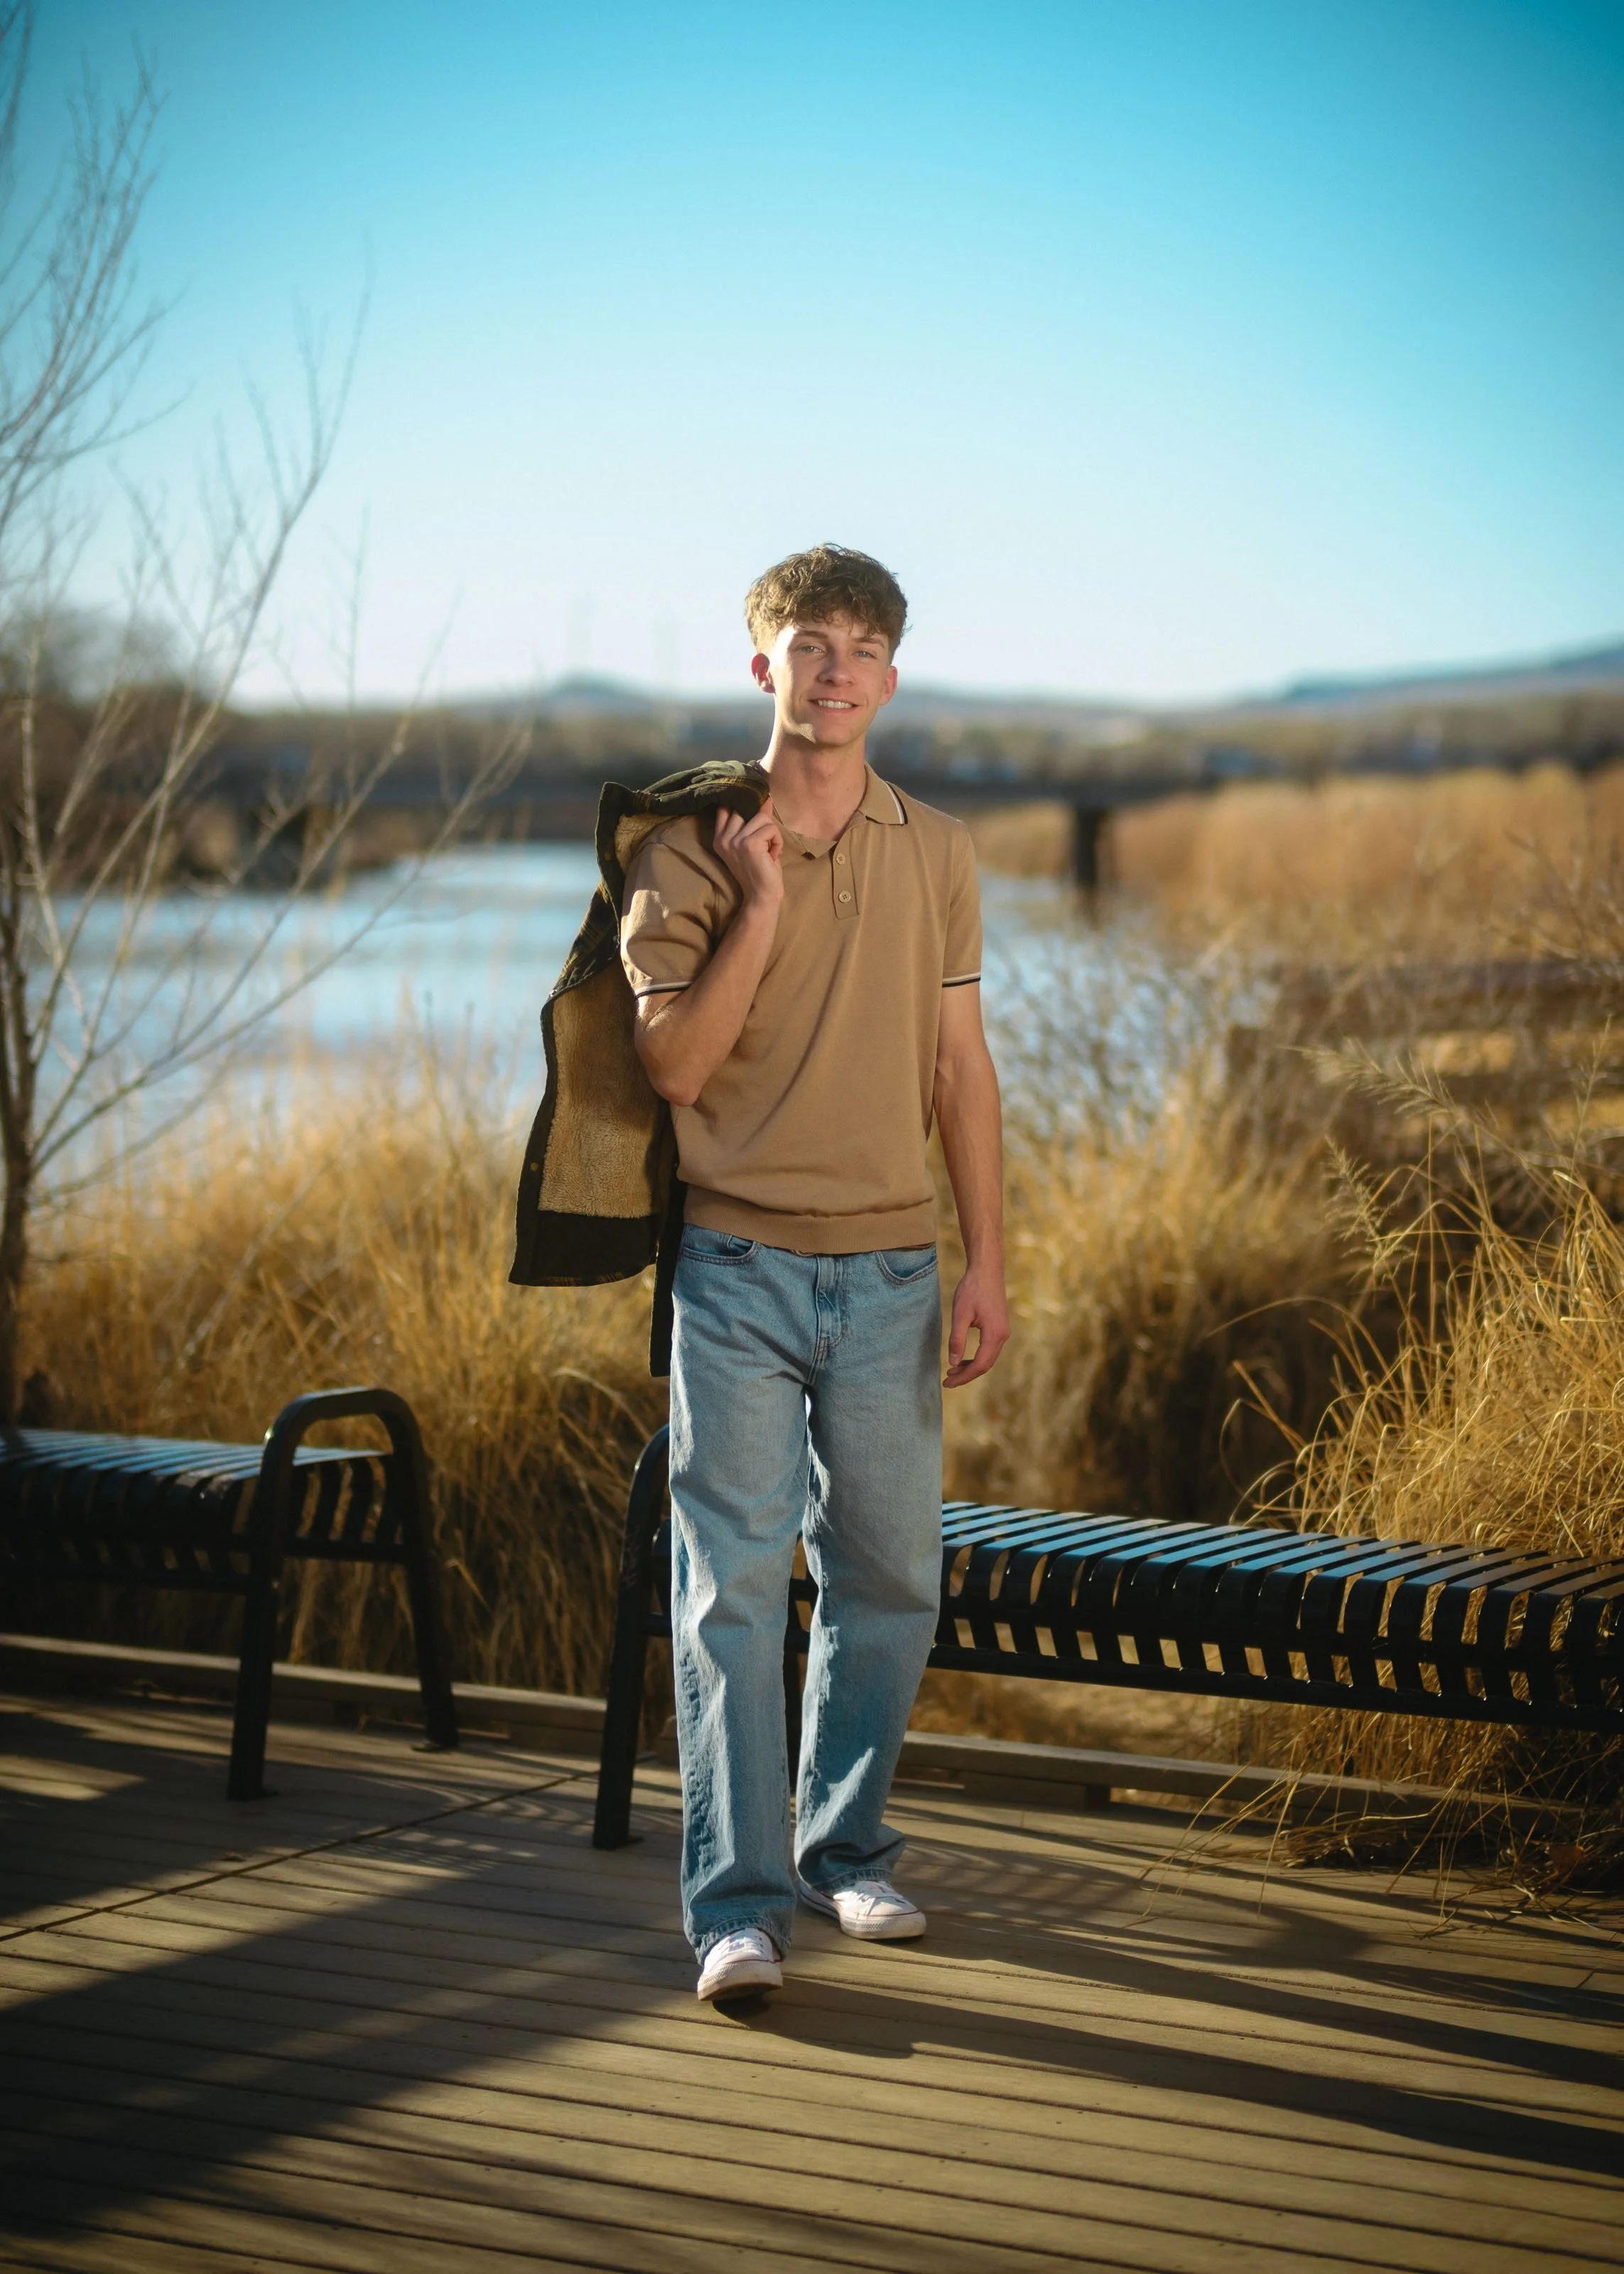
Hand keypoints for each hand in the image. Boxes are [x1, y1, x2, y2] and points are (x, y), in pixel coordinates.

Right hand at [713, 801, 783, 908]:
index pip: (725, 807)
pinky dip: (778, 841)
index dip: (741, 801)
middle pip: (746, 808)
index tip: (754, 803)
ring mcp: (735, 841)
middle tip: (766, 843)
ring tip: (770, 851)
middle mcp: (724, 838)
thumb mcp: (752, 843)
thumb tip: (766, 799)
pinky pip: (771, 828)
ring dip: (772, 834)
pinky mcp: (750, 843)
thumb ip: (754, 823)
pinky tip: (773, 855)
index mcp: (719, 839)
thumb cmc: (760, 871)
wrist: (761, 896)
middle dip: (763, 822)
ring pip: (762, 817)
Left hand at [944, 1258, 1009, 1388]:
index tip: (947, 1383)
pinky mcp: (1000, 1327)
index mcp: (994, 1334)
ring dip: (971, 1367)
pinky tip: (963, 1359)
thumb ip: (957, 1340)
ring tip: (952, 1372)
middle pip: (986, 1365)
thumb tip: (953, 1363)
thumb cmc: (972, 1289)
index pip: (980, 1365)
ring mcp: (1003, 1331)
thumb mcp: (960, 1314)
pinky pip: (989, 1350)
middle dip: (967, 1375)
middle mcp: (1003, 1335)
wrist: (987, 1270)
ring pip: (988, 1358)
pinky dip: (976, 1358)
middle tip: (947, 1381)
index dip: (964, 1377)